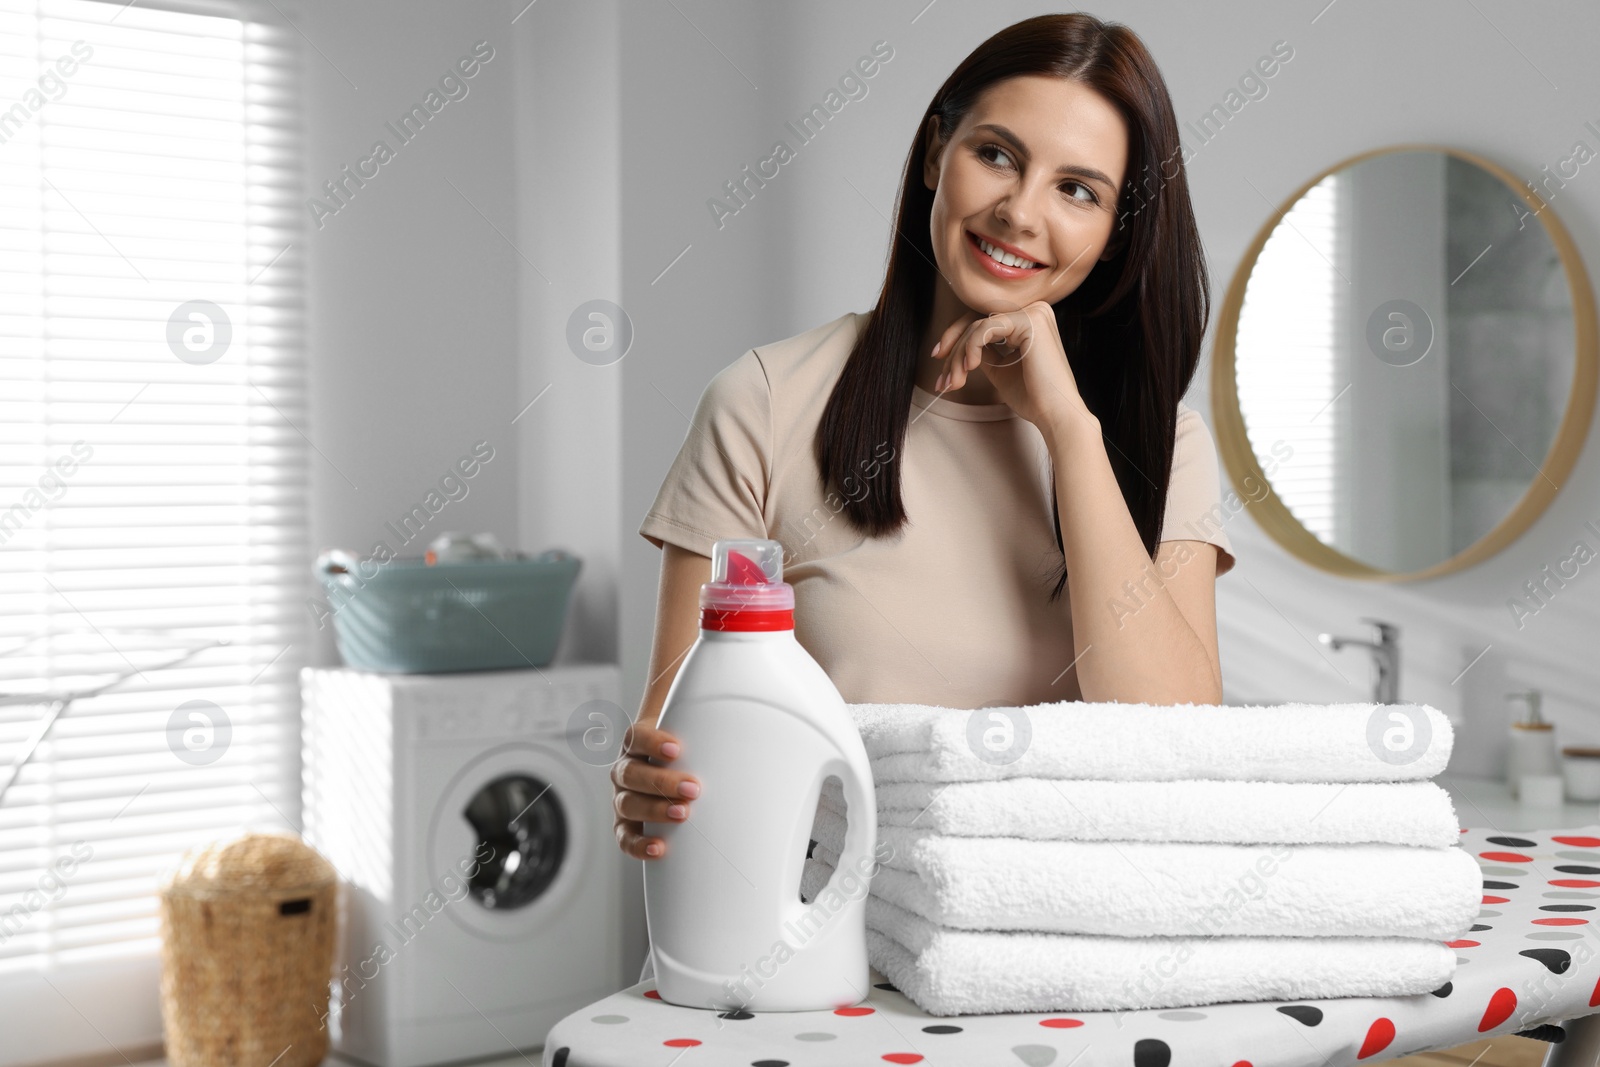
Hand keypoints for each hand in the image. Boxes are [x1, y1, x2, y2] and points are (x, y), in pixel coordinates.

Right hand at [612, 719, 699, 860]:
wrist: (671, 775)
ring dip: (654, 810)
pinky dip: (638, 844)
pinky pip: (625, 838)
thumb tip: (739, 708)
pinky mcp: (625, 825)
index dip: (652, 743)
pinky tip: (658, 848)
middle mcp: (625, 771)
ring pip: (628, 804)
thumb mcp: (691, 733)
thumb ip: (704, 722)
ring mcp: (623, 799)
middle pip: (631, 773)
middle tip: (693, 788)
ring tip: (683, 814)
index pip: (636, 738)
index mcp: (637, 745)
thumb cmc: (687, 754)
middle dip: (662, 782)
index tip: (676, 749)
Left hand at [930, 302, 1095, 432]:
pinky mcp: (1030, 320)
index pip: (983, 320)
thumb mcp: (1000, 369)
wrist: (1055, 415)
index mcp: (1029, 321)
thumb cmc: (1032, 397)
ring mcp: (1034, 312)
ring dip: (959, 356)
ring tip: (955, 381)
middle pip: (977, 319)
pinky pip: (985, 328)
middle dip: (953, 348)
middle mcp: (1034, 311)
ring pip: (977, 326)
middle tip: (943, 377)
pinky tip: (971, 367)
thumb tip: (957, 346)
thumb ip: (984, 352)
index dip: (957, 337)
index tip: (939, 357)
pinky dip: (971, 347)